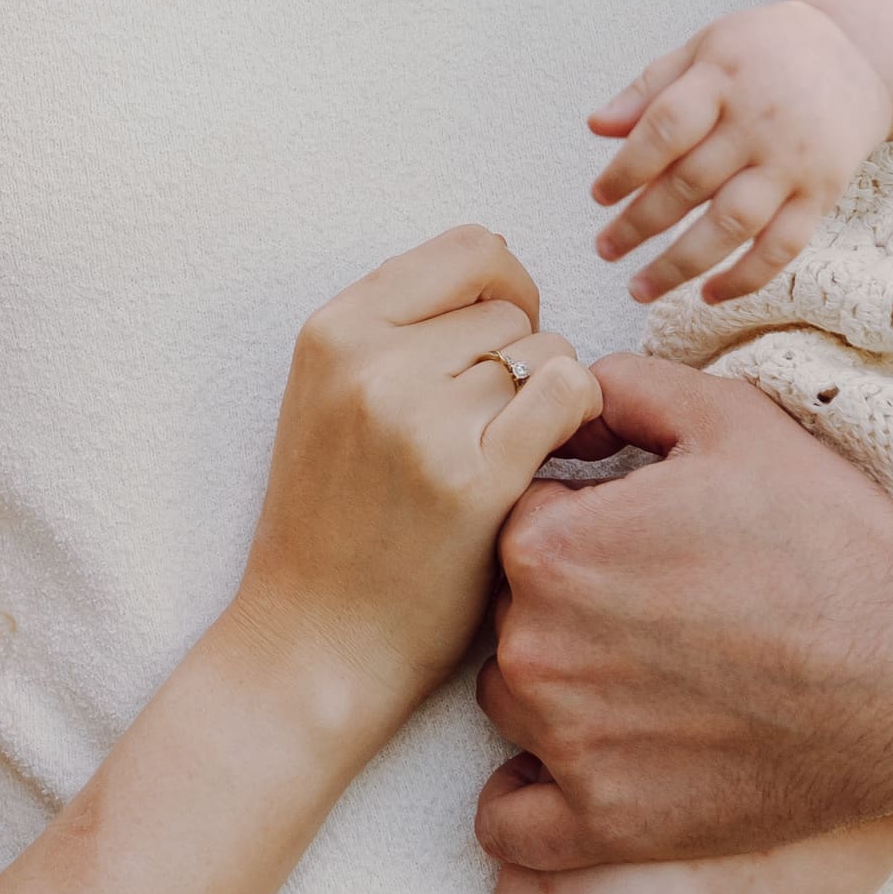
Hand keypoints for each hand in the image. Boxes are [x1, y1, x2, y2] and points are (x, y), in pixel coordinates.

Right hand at [222, 225, 604, 736]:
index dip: (505, 288)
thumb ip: (399, 331)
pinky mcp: (474, 479)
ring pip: (545, 352)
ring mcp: (421, 419)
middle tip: (484, 430)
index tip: (498, 344)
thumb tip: (504, 277)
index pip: (468, 249)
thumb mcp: (330, 398)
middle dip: (518, 361)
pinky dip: (578, 423)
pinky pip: (571, 395)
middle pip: (509, 308)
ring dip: (544, 403)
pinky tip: (547, 466)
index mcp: (333, 331)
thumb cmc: (336, 525)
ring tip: (497, 461)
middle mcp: (371, 363)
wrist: (314, 644)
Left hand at [475, 356, 892, 866]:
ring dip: (559, 691)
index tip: (643, 540)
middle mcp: (535, 650)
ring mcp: (566, 746)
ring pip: (514, 704)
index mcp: (548, 548)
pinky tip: (586, 769)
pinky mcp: (605, 825)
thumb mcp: (730, 420)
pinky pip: (512, 825)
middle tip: (665, 608)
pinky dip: (533, 800)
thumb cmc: (833, 544)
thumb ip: (622, 389)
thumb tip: (566, 402)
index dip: (581, 522)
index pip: (518, 525)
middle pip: (512, 614)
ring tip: (656, 678)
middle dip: (570, 605)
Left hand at [587, 0, 892, 304]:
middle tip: (604, 250)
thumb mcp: (706, 47)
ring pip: (733, 224)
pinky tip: (707, 295)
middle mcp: (760, 122)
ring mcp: (794, 162)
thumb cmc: (767, 51)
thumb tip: (596, 127)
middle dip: (640, 224)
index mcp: (724, 78)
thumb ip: (650, 87)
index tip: (598, 197)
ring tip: (639, 288)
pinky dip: (746, 278)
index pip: (665, 129)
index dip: (626, 169)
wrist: (860, 55)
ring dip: (681, 264)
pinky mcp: (823, 193)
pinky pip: (783, 246)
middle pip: (691, 183)